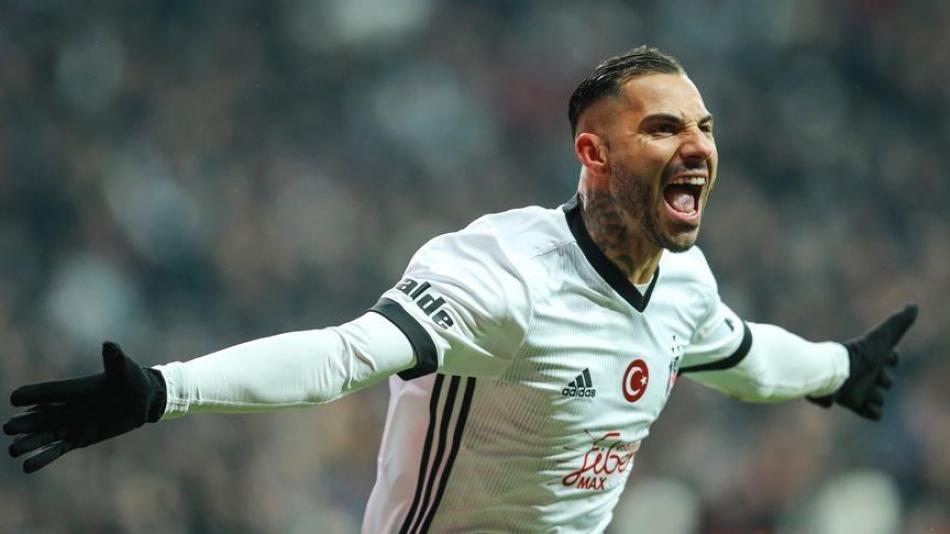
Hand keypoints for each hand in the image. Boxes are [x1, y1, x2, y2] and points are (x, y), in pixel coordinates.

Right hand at [3, 342, 165, 472]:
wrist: (143, 400)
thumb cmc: (132, 380)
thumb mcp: (124, 370)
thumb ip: (114, 359)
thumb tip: (109, 344)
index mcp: (72, 390)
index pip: (46, 392)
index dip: (31, 395)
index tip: (15, 399)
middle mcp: (67, 407)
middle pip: (38, 417)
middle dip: (23, 423)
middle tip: (8, 428)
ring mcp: (71, 424)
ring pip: (43, 436)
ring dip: (28, 443)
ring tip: (12, 450)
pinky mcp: (79, 439)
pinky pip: (57, 450)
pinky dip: (42, 458)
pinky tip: (26, 466)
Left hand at [810, 304, 917, 419]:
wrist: (834, 373)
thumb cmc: (859, 354)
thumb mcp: (882, 337)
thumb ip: (898, 322)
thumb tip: (914, 306)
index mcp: (873, 357)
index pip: (892, 357)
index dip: (892, 357)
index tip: (888, 354)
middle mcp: (867, 374)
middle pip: (887, 381)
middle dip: (884, 379)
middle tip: (873, 375)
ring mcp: (861, 390)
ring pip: (879, 397)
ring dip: (876, 395)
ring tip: (863, 388)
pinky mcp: (855, 405)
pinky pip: (875, 414)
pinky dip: (873, 410)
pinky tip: (864, 403)